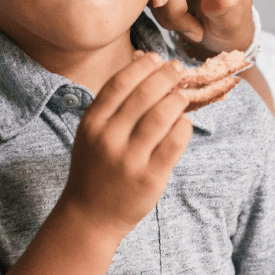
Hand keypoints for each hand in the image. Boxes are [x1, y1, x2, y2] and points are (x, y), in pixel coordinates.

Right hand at [59, 53, 192, 237]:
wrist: (90, 216)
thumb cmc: (95, 168)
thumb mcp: (92, 134)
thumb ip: (113, 107)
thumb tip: (148, 70)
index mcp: (92, 123)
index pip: (119, 83)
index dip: (142, 66)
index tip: (157, 58)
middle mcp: (109, 138)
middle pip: (144, 94)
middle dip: (166, 76)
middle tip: (178, 70)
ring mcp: (130, 159)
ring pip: (163, 115)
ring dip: (178, 99)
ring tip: (184, 94)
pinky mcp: (150, 177)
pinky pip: (175, 141)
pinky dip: (184, 125)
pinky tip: (184, 121)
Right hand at [151, 0, 254, 55]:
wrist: (223, 31)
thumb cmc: (232, 21)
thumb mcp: (232, 21)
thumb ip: (226, 9)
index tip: (160, 2)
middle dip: (168, 2)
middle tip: (189, 27)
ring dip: (165, 9)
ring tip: (190, 26)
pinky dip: (160, 8)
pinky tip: (179, 19)